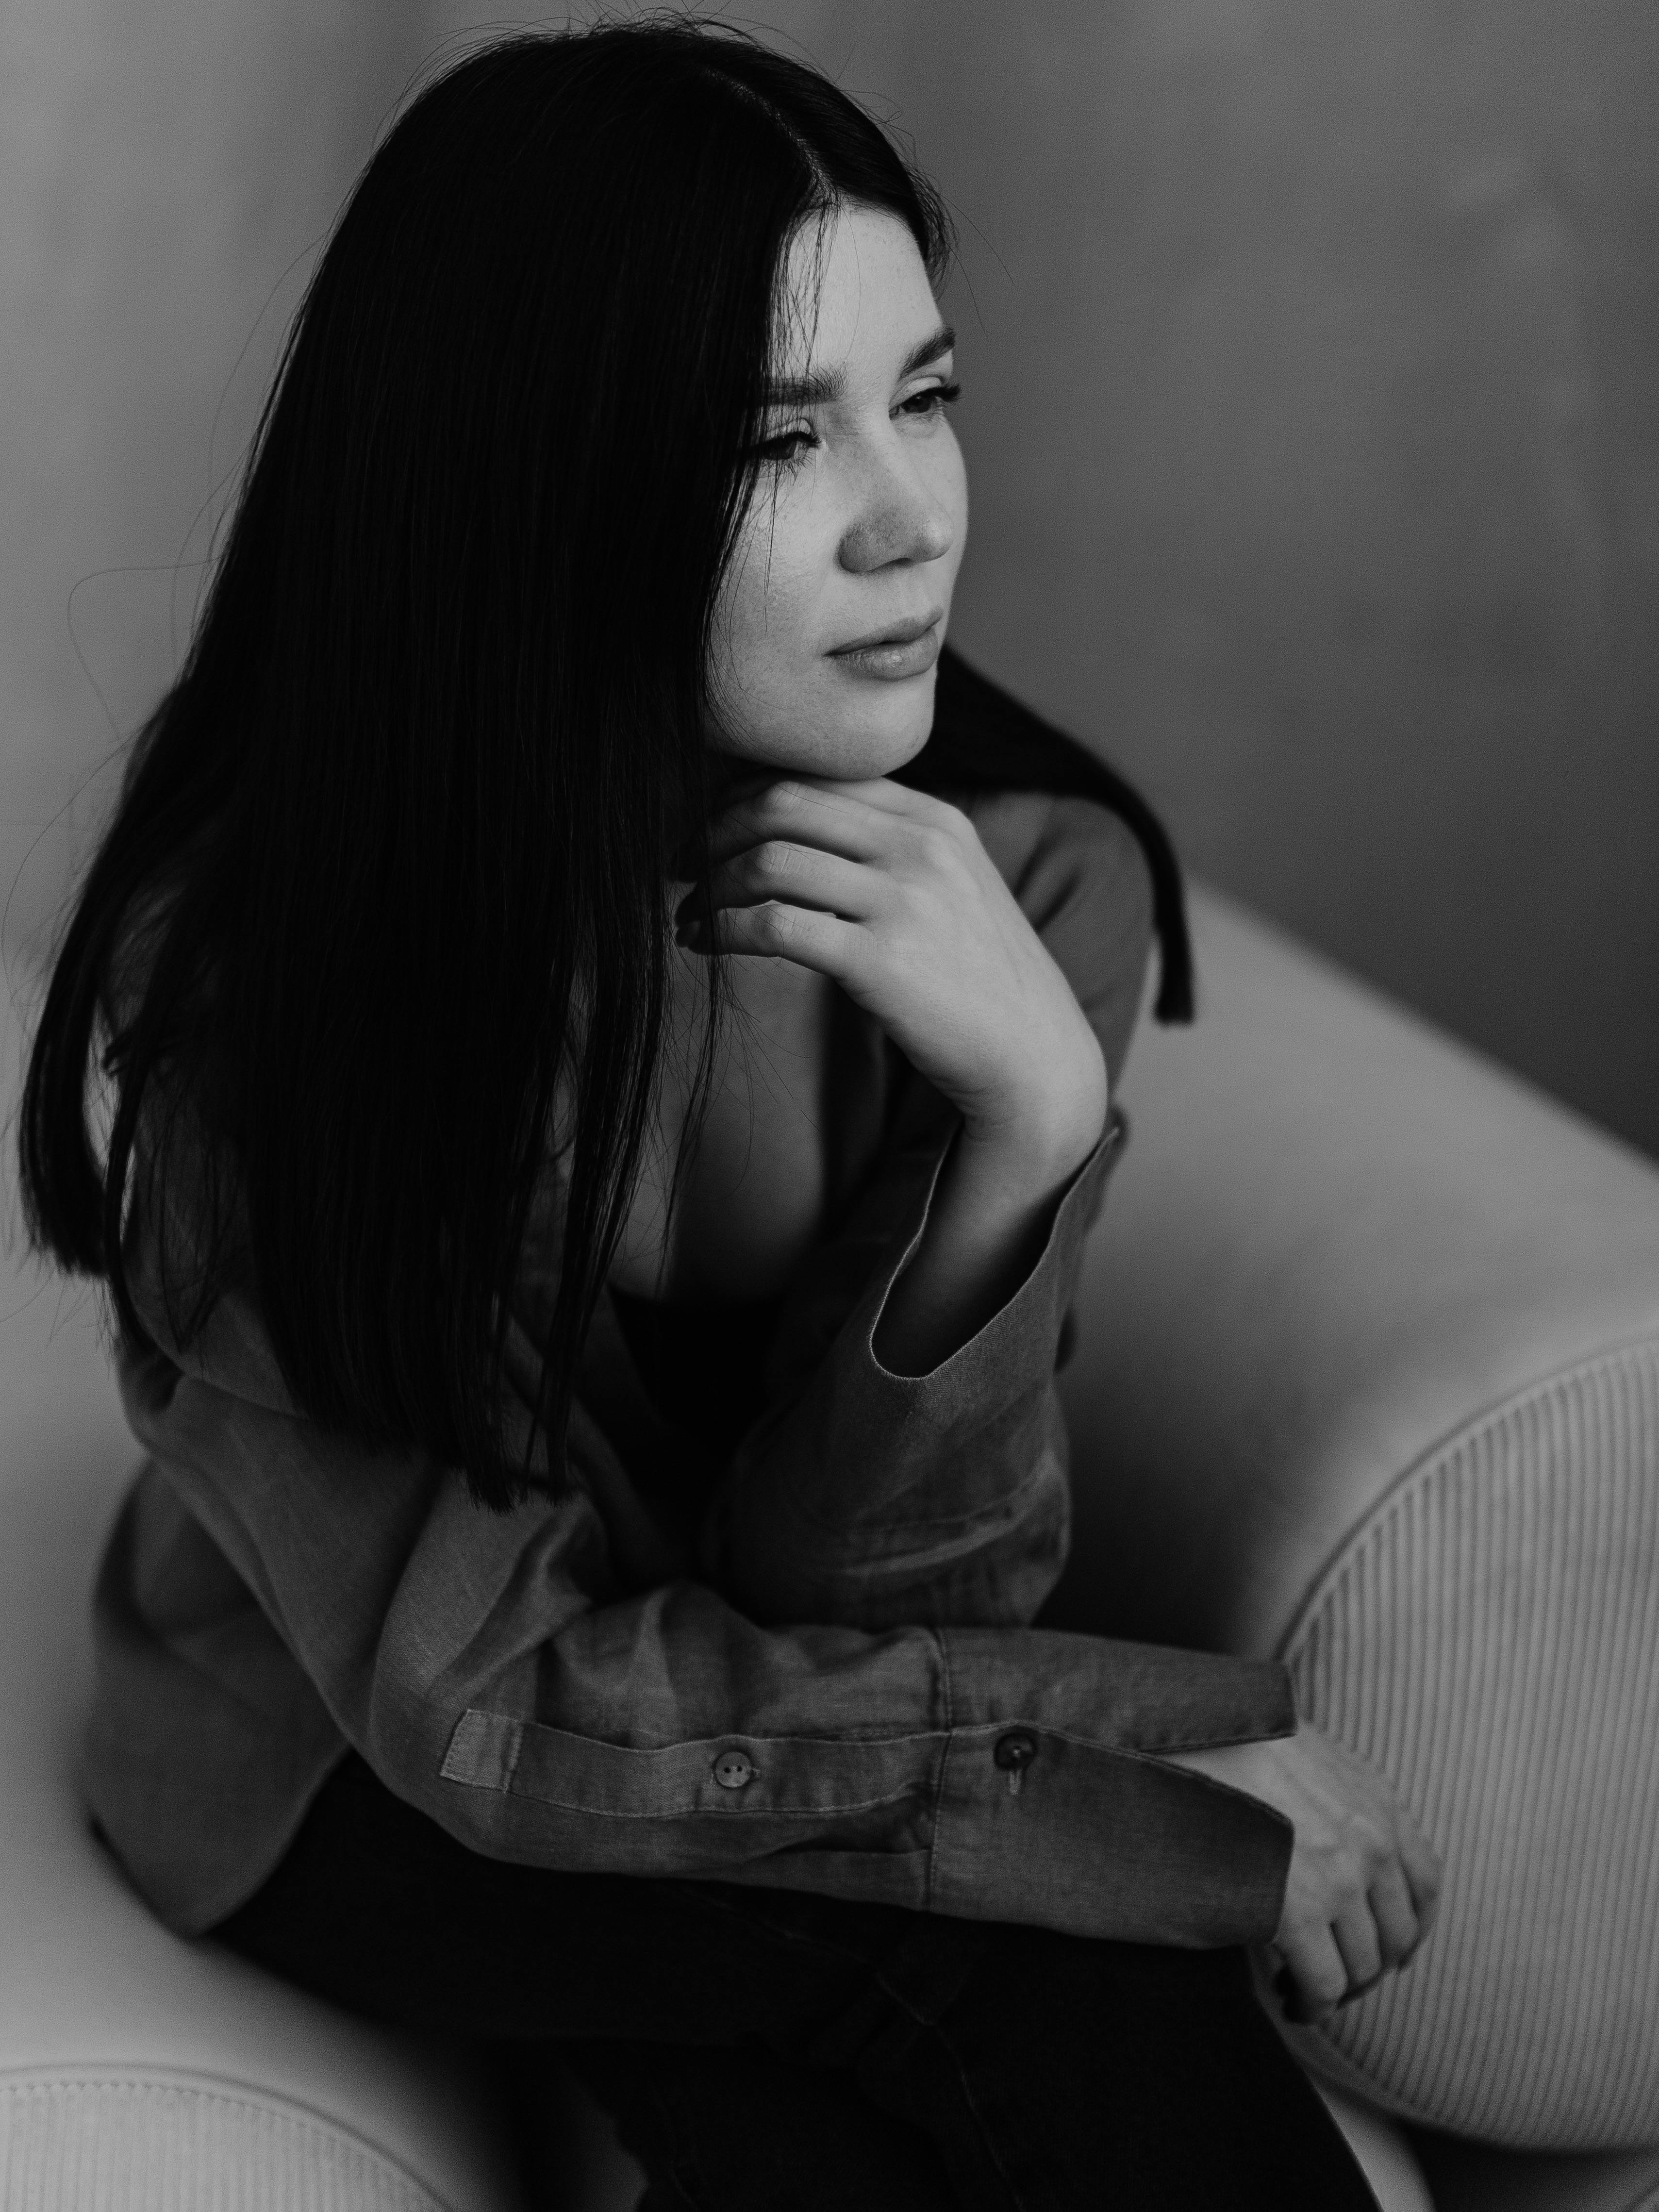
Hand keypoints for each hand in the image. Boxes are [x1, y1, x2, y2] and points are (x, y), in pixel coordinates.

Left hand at [679, 774, 1106, 1170]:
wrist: (1030, 1054)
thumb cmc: (977, 978)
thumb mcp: (949, 886)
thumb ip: (889, 848)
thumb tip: (795, 831)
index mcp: (932, 818)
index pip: (814, 776)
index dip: (742, 796)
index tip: (709, 829)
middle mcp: (919, 846)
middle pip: (781, 803)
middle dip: (712, 831)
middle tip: (681, 866)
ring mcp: (904, 900)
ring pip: (768, 861)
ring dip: (709, 887)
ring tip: (688, 916)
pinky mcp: (882, 960)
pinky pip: (775, 925)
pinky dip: (723, 930)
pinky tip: (704, 945)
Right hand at [1164, 1722, 1442, 2026]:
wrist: (1192, 1732)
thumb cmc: (1237, 1740)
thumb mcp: (1312, 1754)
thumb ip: (1341, 1797)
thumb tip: (1335, 1837)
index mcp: (1379, 1803)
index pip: (1426, 1883)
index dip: (1412, 1926)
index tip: (1394, 1950)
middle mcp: (1372, 1844)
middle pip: (1397, 1936)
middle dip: (1371, 1966)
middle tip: (1337, 1976)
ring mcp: (1338, 1880)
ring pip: (1363, 1966)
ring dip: (1339, 1990)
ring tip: (1305, 1991)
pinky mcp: (1297, 1911)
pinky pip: (1324, 1984)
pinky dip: (1312, 2004)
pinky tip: (1292, 2000)